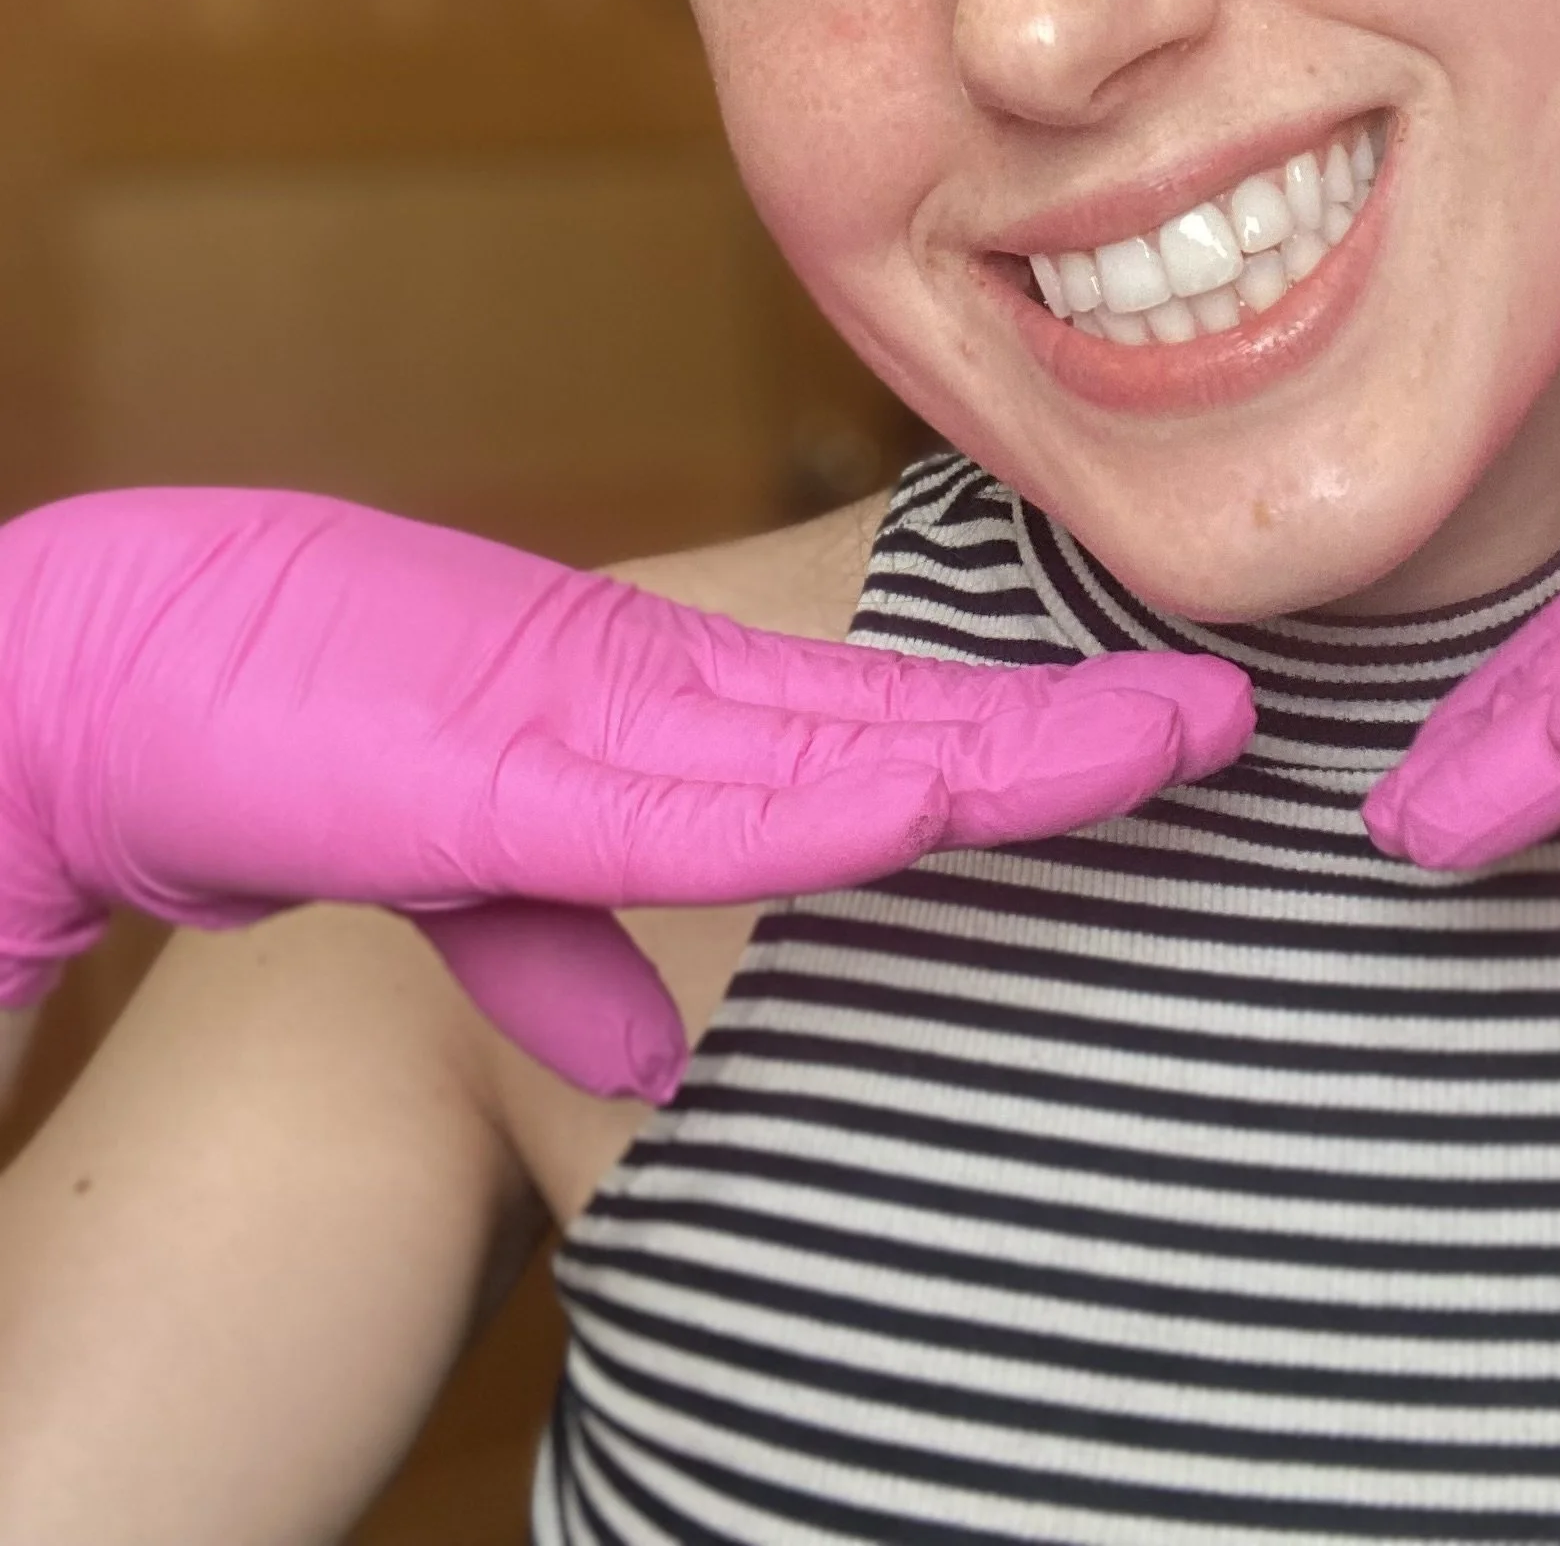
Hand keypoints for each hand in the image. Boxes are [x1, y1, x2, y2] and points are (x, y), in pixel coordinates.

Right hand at [0, 487, 1251, 1096]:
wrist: (140, 674)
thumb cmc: (309, 751)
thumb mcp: (472, 885)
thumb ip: (569, 959)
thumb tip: (665, 1068)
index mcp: (668, 729)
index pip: (893, 736)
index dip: (1032, 741)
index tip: (1162, 738)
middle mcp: (667, 708)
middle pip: (916, 724)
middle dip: (1083, 729)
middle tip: (1237, 710)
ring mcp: (604, 724)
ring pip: (852, 740)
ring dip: (1020, 745)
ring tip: (1176, 728)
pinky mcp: (516, 766)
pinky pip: (705, 797)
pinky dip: (835, 793)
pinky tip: (953, 787)